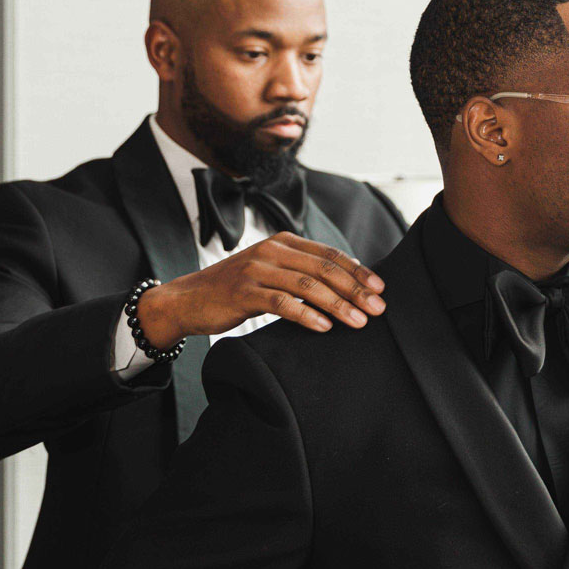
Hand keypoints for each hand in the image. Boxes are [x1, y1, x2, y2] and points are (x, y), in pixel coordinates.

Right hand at [136, 234, 386, 345]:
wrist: (188, 299)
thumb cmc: (235, 289)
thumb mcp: (270, 272)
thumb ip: (300, 272)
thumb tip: (346, 283)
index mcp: (282, 242)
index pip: (328, 254)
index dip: (357, 271)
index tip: (380, 289)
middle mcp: (271, 250)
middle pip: (323, 268)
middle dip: (354, 289)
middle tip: (377, 309)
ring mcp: (256, 270)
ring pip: (307, 285)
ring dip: (337, 305)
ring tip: (358, 321)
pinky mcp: (243, 292)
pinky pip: (281, 303)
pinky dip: (306, 315)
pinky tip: (324, 327)